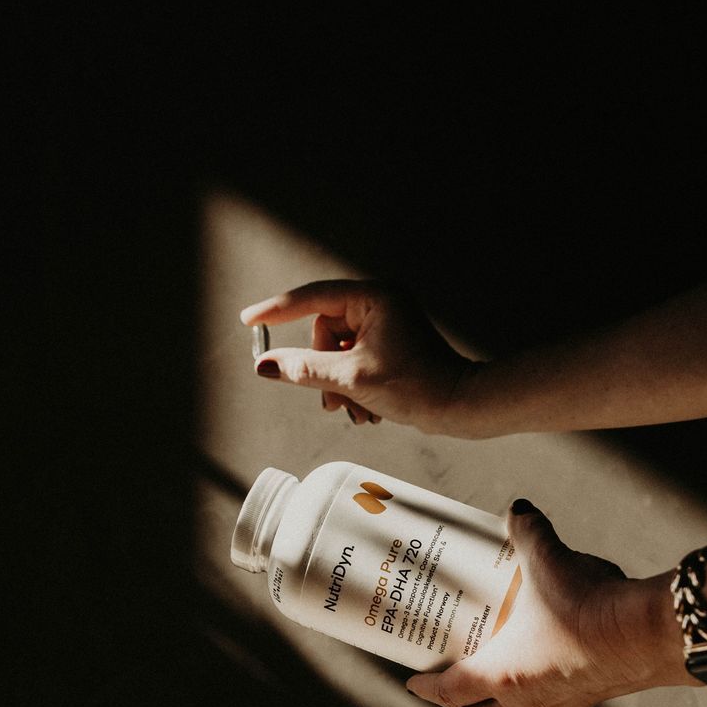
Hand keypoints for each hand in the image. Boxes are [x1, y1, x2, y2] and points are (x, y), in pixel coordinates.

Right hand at [240, 280, 479, 432]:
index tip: (248, 321)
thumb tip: (264, 364)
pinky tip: (364, 408)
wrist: (458, 407)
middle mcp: (379, 303)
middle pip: (323, 331)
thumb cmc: (416, 386)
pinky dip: (350, 385)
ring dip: (336, 383)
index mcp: (374, 297)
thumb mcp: (351, 378)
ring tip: (353, 409)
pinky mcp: (387, 342)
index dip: (276, 311)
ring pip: (335, 350)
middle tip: (331, 400)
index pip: (311, 298)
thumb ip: (303, 369)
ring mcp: (384, 323)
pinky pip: (351, 358)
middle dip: (322, 369)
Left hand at [405, 500, 699, 706]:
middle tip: (450, 692)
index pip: (451, 693)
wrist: (651, 634)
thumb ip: (528, 531)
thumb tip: (516, 510)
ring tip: (502, 672)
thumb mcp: (549, 558)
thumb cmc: (588, 605)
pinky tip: (556, 659)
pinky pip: (562, 700)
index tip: (413, 684)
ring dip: (506, 700)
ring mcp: (565, 703)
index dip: (427, 689)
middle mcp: (529, 699)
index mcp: (503, 674)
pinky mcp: (597, 696)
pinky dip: (549, 687)